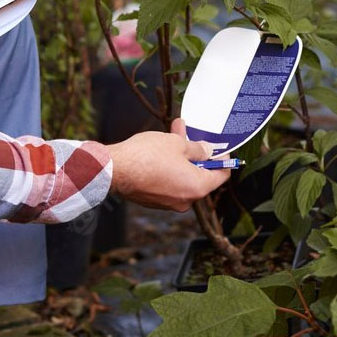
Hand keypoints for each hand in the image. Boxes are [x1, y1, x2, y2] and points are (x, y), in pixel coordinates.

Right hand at [106, 118, 229, 211]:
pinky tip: (161, 149)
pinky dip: (169, 167)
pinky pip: (168, 182)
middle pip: (200, 175)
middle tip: (193, 135)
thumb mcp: (178, 144)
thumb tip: (208, 151)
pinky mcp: (153, 200)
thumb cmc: (146, 157)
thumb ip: (198, 149)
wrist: (113, 170)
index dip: (223, 160)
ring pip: (182, 177)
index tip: (221, 149)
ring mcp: (168, 202)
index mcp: (197, 187)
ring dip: (181, 157)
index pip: (221, 176)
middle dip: (197, 154)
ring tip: (174, 134)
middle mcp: (185, 200)